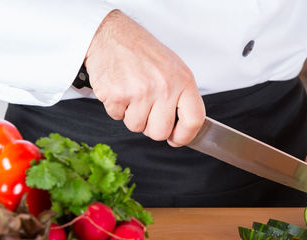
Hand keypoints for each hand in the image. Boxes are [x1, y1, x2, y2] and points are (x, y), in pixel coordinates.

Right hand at [84, 10, 204, 146]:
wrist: (111, 35)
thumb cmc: (143, 52)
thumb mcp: (174, 68)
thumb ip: (181, 96)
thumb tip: (183, 127)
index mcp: (183, 81)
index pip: (194, 120)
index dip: (185, 136)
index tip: (177, 138)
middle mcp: (164, 87)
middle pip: (160, 132)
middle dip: (152, 127)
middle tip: (148, 111)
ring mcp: (140, 92)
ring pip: (137, 127)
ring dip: (132, 116)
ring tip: (133, 93)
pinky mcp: (116, 95)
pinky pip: (117, 117)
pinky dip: (117, 108)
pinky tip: (120, 89)